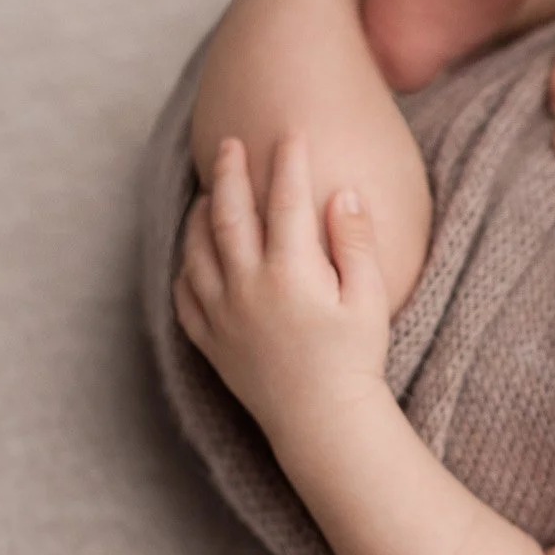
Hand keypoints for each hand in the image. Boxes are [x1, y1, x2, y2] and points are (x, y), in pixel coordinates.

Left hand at [174, 132, 391, 427]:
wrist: (323, 422)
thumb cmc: (355, 358)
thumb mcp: (369, 297)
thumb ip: (355, 242)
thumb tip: (343, 193)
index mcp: (291, 272)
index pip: (285, 200)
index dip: (288, 161)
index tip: (291, 132)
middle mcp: (247, 287)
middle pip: (229, 214)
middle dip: (230, 172)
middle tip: (231, 143)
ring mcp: (222, 314)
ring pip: (197, 249)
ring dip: (201, 213)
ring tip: (210, 191)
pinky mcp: (210, 341)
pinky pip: (184, 294)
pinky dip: (185, 264)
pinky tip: (195, 252)